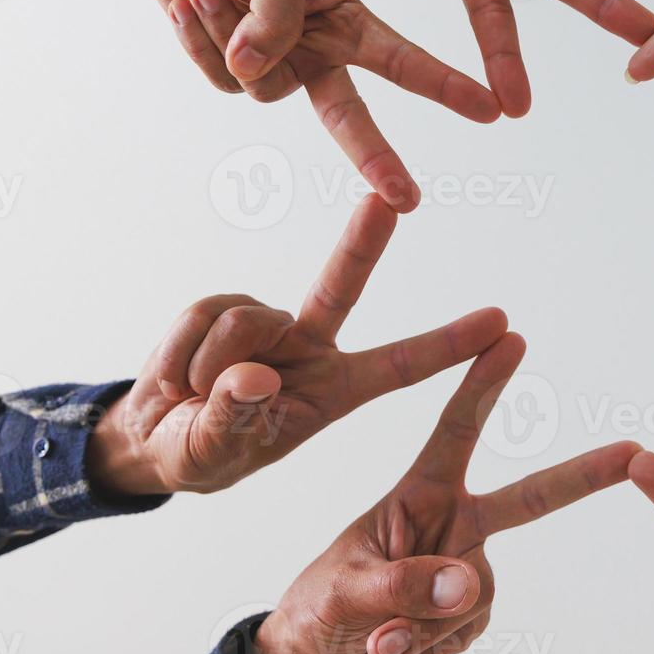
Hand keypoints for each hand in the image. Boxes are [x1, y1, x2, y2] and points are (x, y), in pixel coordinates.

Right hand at [86, 194, 507, 496]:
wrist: (151, 437)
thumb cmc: (202, 453)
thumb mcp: (218, 453)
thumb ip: (234, 420)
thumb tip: (257, 374)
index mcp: (335, 390)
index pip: (400, 365)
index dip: (449, 345)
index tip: (501, 323)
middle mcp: (310, 346)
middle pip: (342, 284)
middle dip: (365, 241)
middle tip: (388, 199)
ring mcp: (268, 324)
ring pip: (244, 319)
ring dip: (205, 366)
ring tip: (191, 401)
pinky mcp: (225, 307)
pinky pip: (204, 314)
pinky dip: (180, 351)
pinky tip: (176, 379)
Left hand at [147, 0, 500, 210]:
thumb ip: (274, 15)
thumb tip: (252, 68)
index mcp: (346, 19)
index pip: (401, 58)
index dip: (445, 86)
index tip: (490, 109)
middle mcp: (317, 52)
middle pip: (350, 118)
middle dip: (378, 158)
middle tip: (406, 201)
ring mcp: (276, 66)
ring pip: (260, 85)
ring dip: (228, 32)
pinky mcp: (233, 72)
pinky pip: (220, 75)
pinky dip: (198, 37)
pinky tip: (190, 2)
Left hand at [249, 334, 638, 653]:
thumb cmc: (319, 606)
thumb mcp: (343, 591)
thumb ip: (401, 585)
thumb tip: (465, 584)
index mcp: (418, 495)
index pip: (456, 433)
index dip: (484, 385)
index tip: (510, 337)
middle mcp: (454, 525)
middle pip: (529, 498)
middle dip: (582, 475)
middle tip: (631, 453)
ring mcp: (466, 572)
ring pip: (476, 595)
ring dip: (422, 625)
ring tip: (377, 634)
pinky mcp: (469, 616)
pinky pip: (465, 632)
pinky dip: (424, 651)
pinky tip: (391, 651)